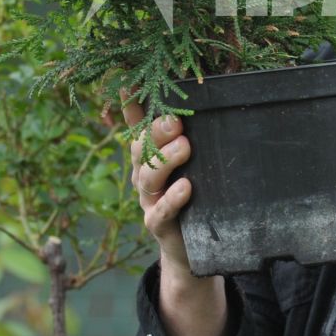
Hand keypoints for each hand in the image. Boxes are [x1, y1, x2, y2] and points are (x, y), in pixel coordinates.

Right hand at [120, 97, 230, 335]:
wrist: (193, 249)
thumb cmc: (196, 195)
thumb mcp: (193, 164)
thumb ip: (190, 137)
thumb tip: (207, 95)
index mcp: (149, 156)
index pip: (137, 127)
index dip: (131, 109)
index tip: (129, 86)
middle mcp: (143, 175)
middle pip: (140, 149)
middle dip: (156, 132)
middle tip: (176, 121)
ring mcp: (148, 201)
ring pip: (148, 177)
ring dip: (166, 160)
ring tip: (185, 147)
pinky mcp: (158, 226)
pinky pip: (161, 211)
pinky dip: (172, 199)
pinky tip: (186, 187)